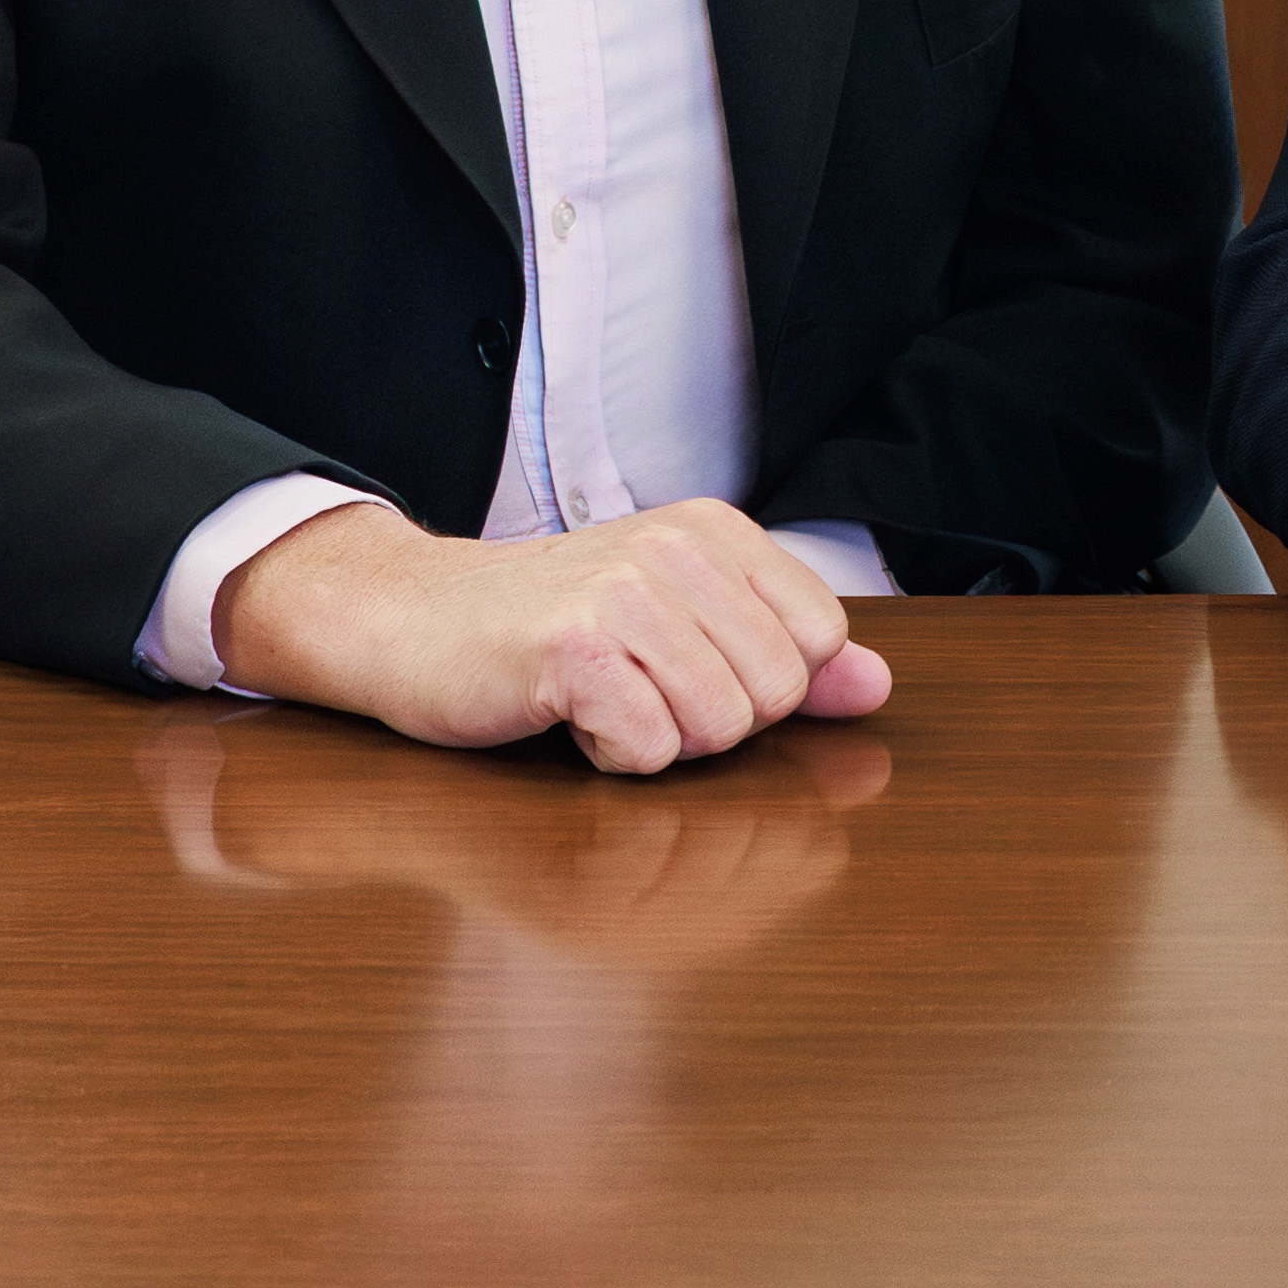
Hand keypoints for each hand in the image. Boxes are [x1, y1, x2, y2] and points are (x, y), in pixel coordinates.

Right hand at [214, 497, 892, 775]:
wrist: (411, 623)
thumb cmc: (549, 630)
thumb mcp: (680, 623)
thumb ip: (785, 651)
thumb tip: (876, 686)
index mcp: (718, 531)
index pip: (820, 640)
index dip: (765, 685)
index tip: (692, 671)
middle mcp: (678, 547)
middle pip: (776, 692)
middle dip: (713, 720)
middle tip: (639, 691)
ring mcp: (625, 593)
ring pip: (720, 727)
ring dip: (662, 741)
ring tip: (606, 702)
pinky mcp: (573, 649)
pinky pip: (652, 747)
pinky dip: (615, 756)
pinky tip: (572, 720)